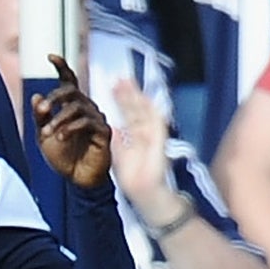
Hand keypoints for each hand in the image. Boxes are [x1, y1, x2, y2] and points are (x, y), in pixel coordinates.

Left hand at [32, 55, 112, 189]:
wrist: (78, 180)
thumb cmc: (64, 158)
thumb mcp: (44, 137)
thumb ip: (40, 118)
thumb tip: (36, 97)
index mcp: (72, 105)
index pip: (69, 81)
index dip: (62, 67)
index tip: (51, 56)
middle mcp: (86, 107)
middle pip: (71, 91)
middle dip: (54, 98)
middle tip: (42, 110)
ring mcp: (96, 118)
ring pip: (77, 107)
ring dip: (59, 119)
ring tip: (48, 133)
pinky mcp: (103, 132)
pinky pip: (87, 122)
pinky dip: (71, 128)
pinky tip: (61, 138)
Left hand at [110, 79, 171, 215]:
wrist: (143, 190)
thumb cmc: (132, 177)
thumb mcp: (118, 153)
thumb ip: (116, 138)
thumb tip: (109, 125)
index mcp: (134, 135)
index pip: (127, 113)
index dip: (119, 100)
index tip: (110, 87)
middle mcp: (144, 131)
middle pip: (134, 107)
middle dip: (126, 93)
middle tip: (116, 78)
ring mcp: (153, 132)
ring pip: (143, 109)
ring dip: (135, 96)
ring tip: (124, 82)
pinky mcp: (160, 136)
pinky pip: (155, 118)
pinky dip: (149, 107)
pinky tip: (141, 96)